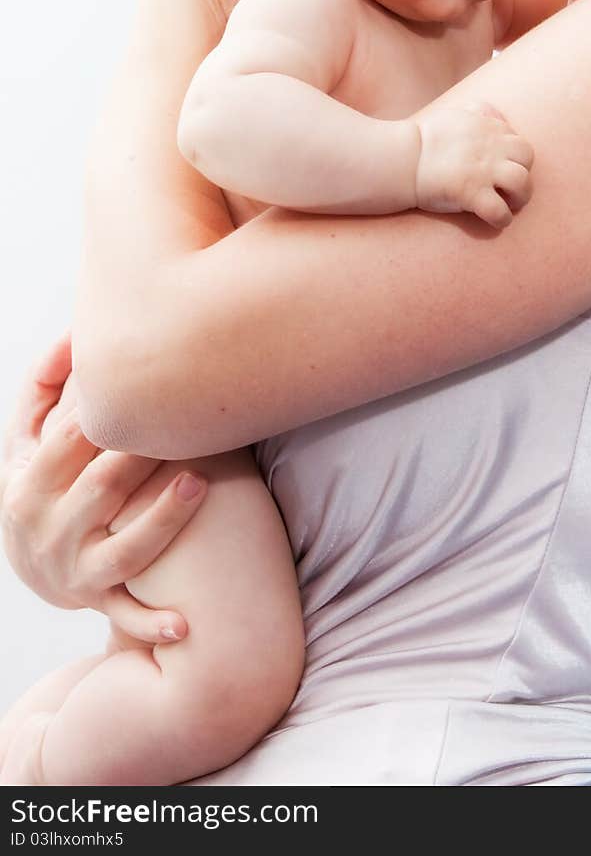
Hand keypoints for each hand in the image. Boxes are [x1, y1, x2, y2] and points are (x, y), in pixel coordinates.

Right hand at [1, 336, 206, 642]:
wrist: (28, 564)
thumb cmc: (40, 481)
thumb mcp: (26, 438)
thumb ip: (44, 384)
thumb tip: (74, 333)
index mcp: (30, 481)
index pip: (72, 441)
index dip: (108, 413)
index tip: (150, 387)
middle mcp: (50, 528)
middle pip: (102, 487)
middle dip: (141, 458)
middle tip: (188, 427)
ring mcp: (75, 568)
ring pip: (126, 547)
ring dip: (163, 520)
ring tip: (198, 483)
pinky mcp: (98, 599)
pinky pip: (128, 613)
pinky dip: (153, 622)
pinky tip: (186, 623)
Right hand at [413, 102, 533, 228]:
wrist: (401, 159)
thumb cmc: (423, 140)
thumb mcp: (455, 115)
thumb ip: (478, 112)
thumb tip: (494, 113)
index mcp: (487, 129)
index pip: (520, 143)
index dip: (515, 160)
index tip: (503, 171)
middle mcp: (490, 148)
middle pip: (527, 158)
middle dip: (524, 175)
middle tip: (509, 189)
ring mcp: (482, 171)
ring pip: (522, 183)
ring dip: (519, 197)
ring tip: (508, 204)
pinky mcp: (471, 193)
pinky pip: (500, 211)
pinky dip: (502, 219)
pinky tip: (494, 220)